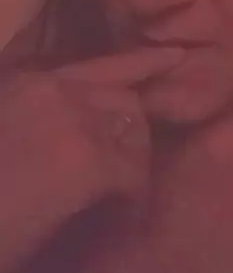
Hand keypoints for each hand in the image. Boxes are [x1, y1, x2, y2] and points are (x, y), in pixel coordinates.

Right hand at [0, 48, 181, 272]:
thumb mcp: (8, 125)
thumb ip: (40, 112)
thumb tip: (81, 123)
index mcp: (30, 83)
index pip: (102, 64)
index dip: (142, 62)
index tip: (175, 57)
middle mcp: (56, 91)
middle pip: (127, 98)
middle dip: (136, 133)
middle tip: (129, 167)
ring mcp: (76, 121)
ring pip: (137, 131)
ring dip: (135, 163)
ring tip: (118, 195)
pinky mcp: (91, 161)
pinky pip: (134, 174)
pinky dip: (132, 198)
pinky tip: (118, 215)